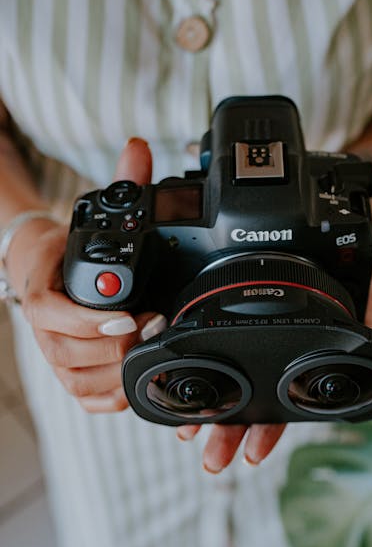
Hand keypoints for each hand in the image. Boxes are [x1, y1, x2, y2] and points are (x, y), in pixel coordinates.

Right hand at [7, 138, 156, 411]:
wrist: (46, 271)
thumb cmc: (69, 250)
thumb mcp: (94, 215)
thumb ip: (120, 184)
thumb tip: (139, 147)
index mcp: (44, 292)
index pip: (51, 314)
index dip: (87, 321)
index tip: (127, 316)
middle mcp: (46, 330)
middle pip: (69, 354)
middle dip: (115, 347)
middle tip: (153, 326)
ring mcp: (58, 356)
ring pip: (78, 380)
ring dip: (117, 373)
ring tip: (149, 349)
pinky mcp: (72, 374)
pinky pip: (85, 399)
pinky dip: (111, 399)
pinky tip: (135, 383)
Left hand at [177, 264, 371, 473]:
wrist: (323, 236)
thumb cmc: (343, 266)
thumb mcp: (363, 293)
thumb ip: (370, 322)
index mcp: (298, 362)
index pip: (281, 406)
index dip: (265, 433)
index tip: (250, 455)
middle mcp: (271, 358)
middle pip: (248, 404)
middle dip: (229, 435)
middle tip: (214, 460)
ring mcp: (249, 341)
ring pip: (224, 381)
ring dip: (208, 410)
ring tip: (192, 434)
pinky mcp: (228, 315)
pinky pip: (208, 342)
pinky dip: (195, 364)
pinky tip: (181, 379)